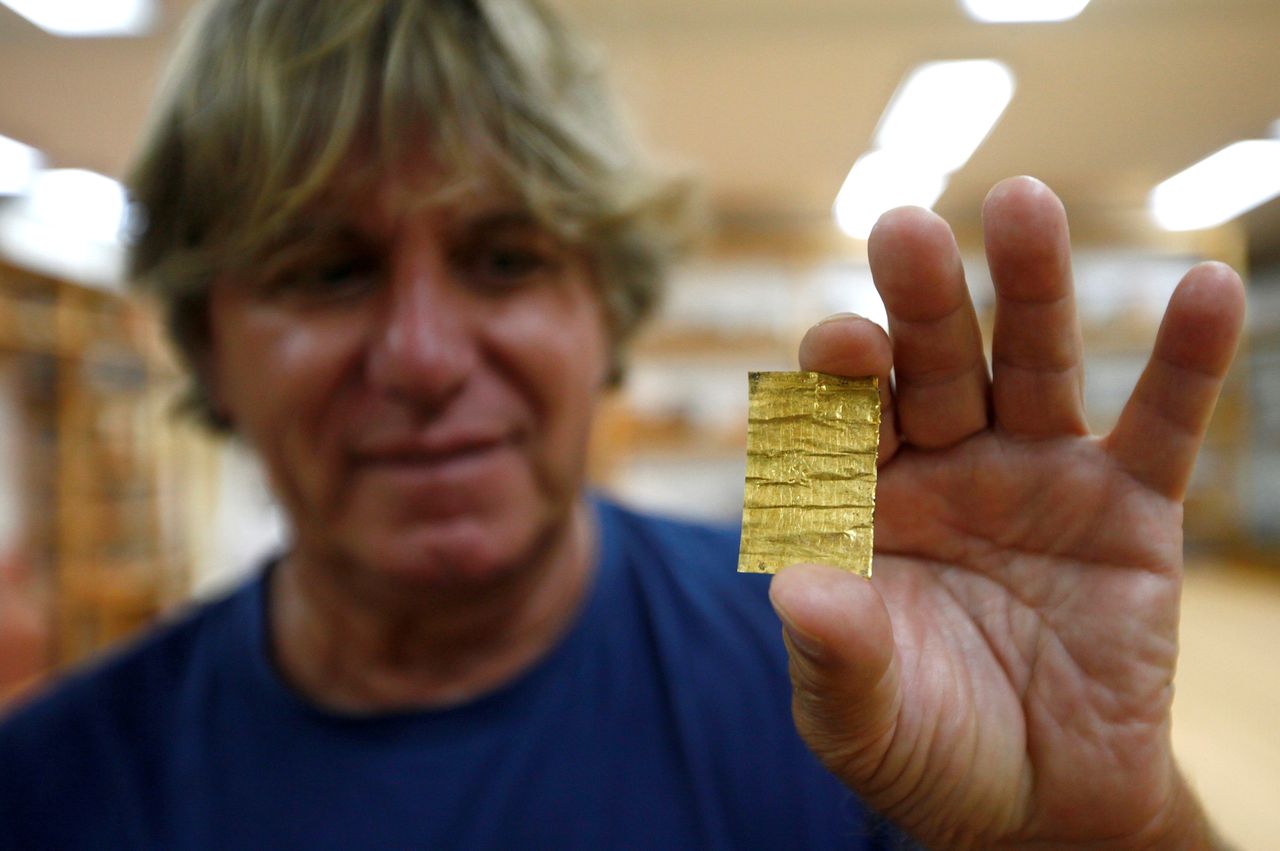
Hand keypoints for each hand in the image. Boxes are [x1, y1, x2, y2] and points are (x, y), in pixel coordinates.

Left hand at [769, 176, 1242, 847]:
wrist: (1039, 806)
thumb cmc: (928, 748)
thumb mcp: (865, 718)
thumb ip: (835, 655)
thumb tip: (795, 589)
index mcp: (861, 506)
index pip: (838, 423)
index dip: (837, 382)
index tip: (840, 344)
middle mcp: (942, 468)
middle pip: (926, 367)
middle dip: (917, 303)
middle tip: (904, 229)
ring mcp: (1036, 475)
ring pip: (1031, 365)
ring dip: (1030, 287)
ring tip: (1022, 204)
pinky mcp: (1130, 509)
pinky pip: (1160, 425)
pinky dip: (1183, 361)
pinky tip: (1206, 289)